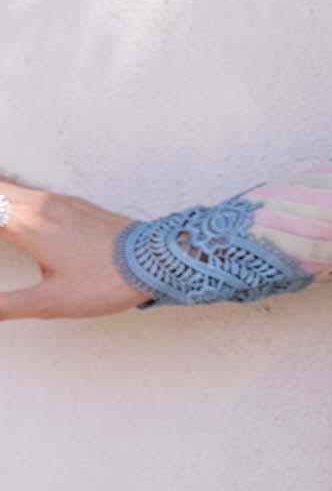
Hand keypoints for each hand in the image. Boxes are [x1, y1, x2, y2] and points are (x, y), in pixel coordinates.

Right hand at [0, 175, 149, 320]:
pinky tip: (6, 201)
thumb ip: (5, 306)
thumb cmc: (105, 282)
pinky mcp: (72, 203)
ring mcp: (57, 200)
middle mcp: (39, 204)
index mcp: (27, 225)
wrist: (158, 260)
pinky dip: (6, 193)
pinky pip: (27, 189)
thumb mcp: (50, 303)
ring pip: (8, 185)